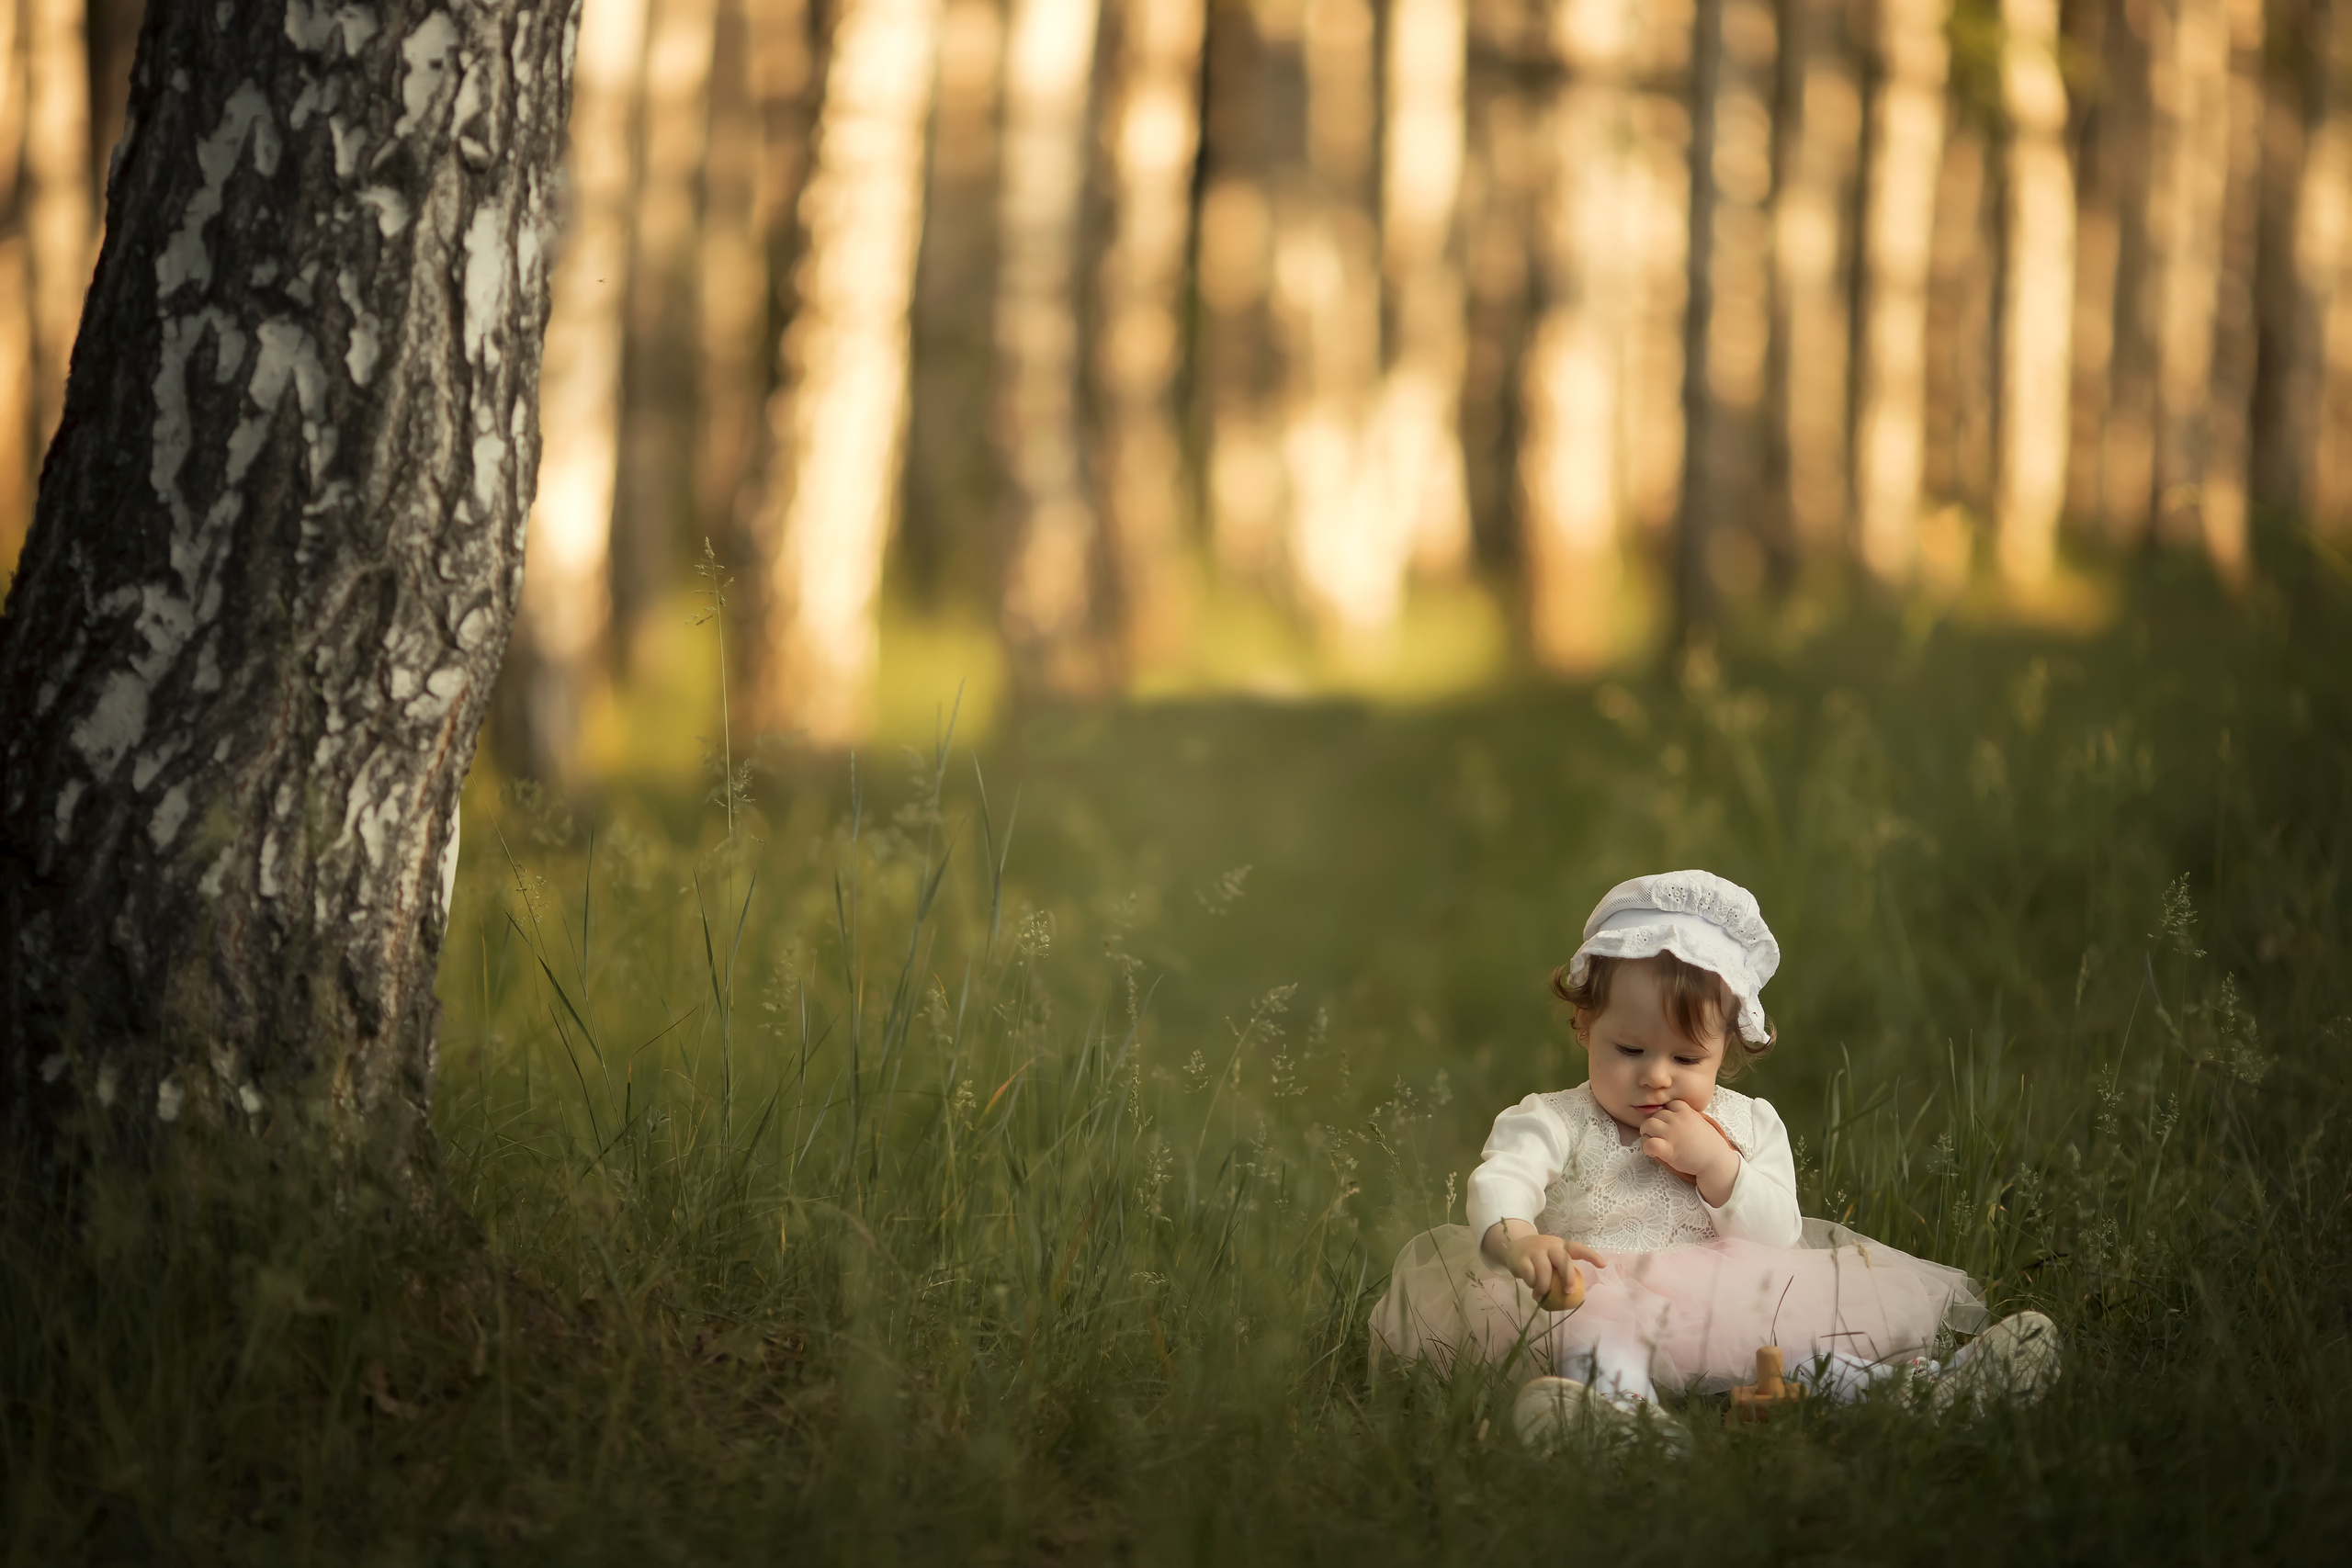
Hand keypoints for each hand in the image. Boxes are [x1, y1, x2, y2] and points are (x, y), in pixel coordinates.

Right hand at [1483, 1222, 1606, 1300]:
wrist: (1514, 1245)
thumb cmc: (1540, 1256)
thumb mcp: (1552, 1257)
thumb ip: (1561, 1269)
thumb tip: (1573, 1294)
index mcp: (1561, 1246)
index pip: (1578, 1248)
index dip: (1591, 1256)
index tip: (1603, 1265)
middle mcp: (1550, 1246)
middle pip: (1562, 1260)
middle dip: (1568, 1276)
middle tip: (1568, 1291)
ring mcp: (1535, 1251)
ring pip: (1544, 1271)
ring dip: (1544, 1287)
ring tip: (1541, 1295)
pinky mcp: (1522, 1259)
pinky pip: (1530, 1275)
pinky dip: (1532, 1285)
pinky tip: (1532, 1287)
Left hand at [1640, 1099, 1740, 1202]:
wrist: (1717, 1162)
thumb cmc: (1709, 1144)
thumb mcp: (1700, 1122)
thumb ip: (1686, 1116)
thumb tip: (1672, 1115)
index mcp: (1686, 1112)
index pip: (1668, 1104)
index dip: (1665, 1114)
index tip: (1669, 1125)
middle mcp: (1677, 1120)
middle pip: (1655, 1115)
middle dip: (1654, 1126)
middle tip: (1659, 1137)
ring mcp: (1672, 1134)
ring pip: (1647, 1126)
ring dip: (1647, 1134)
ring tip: (1654, 1143)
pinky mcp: (1668, 1150)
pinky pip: (1648, 1143)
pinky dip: (1646, 1148)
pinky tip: (1653, 1153)